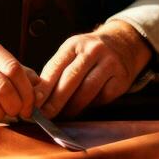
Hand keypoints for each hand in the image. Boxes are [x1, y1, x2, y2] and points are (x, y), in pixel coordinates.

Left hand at [37, 20, 152, 118]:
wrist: (124, 44)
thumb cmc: (89, 53)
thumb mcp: (72, 51)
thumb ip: (57, 70)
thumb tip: (38, 96)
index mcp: (74, 44)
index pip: (56, 66)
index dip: (44, 86)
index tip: (34, 101)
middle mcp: (92, 51)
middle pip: (71, 78)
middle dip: (55, 100)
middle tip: (45, 115)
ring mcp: (109, 63)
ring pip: (87, 90)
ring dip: (72, 106)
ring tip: (62, 115)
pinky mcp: (121, 78)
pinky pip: (102, 97)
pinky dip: (90, 105)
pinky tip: (82, 109)